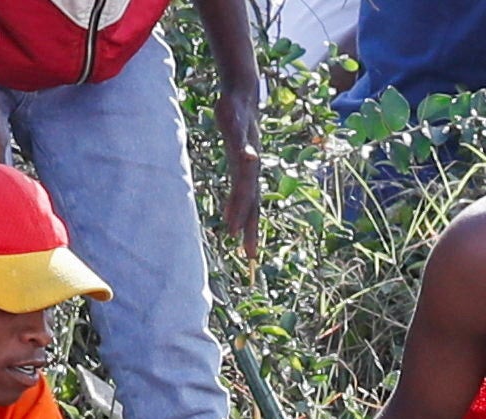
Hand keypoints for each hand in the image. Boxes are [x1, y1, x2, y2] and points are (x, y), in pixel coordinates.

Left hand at [216, 76, 263, 257]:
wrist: (243, 94)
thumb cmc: (234, 105)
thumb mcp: (234, 119)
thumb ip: (240, 140)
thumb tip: (248, 159)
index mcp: (249, 163)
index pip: (244, 194)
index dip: (239, 213)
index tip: (232, 233)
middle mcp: (252, 169)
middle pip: (253, 204)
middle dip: (250, 229)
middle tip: (249, 257)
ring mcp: (250, 168)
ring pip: (251, 202)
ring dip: (248, 225)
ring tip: (245, 249)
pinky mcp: (245, 166)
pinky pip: (245, 194)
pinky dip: (241, 210)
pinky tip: (233, 223)